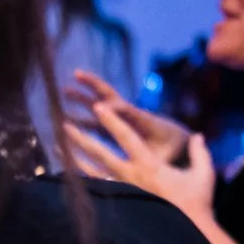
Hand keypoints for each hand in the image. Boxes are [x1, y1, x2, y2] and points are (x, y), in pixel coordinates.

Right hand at [62, 70, 184, 153]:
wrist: (180, 144)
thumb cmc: (174, 151)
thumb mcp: (166, 156)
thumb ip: (155, 159)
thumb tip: (149, 169)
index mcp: (146, 120)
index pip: (128, 111)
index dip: (114, 109)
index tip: (98, 107)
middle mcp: (132, 115)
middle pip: (111, 96)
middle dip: (94, 85)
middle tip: (77, 73)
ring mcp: (123, 120)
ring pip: (100, 106)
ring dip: (83, 98)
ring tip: (64, 90)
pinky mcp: (117, 127)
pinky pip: (96, 121)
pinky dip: (82, 117)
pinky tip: (65, 118)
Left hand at [63, 100, 243, 243]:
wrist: (186, 235)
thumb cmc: (196, 205)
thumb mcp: (203, 176)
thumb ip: (200, 153)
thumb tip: (198, 135)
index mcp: (150, 165)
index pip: (127, 138)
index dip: (112, 121)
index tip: (98, 107)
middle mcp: (131, 177)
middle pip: (100, 154)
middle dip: (82, 138)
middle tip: (64, 125)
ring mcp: (123, 192)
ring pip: (92, 172)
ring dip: (74, 158)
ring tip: (57, 148)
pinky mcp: (120, 204)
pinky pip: (97, 190)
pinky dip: (81, 181)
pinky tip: (67, 177)